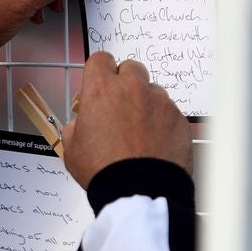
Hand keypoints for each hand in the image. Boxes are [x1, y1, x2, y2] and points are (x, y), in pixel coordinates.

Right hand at [62, 54, 192, 187]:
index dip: (98, 72)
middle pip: (130, 68)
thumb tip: (79, 126)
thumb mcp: (72, 149)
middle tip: (119, 106)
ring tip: (138, 132)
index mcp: (102, 91)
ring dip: (145, 104)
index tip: (99, 83)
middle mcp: (132, 89)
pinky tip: (153, 144)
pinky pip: (169, 112)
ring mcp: (159, 102)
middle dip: (125, 83)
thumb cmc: (105, 170)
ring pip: (152, 91)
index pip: (100, 60)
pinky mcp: (178, 118)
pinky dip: (162, 123)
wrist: (139, 190)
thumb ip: (75, 128)